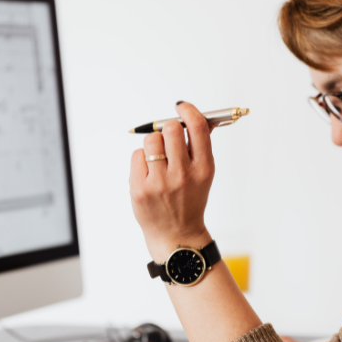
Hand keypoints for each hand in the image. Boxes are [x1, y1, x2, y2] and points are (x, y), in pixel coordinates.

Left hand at [129, 102, 215, 261]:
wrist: (176, 234)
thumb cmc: (190, 199)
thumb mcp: (204, 174)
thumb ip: (201, 146)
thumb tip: (198, 117)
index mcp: (204, 168)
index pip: (197, 127)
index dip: (188, 110)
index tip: (181, 107)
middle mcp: (183, 174)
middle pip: (171, 129)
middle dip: (168, 128)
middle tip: (169, 137)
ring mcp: (160, 182)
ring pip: (151, 140)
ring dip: (154, 144)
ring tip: (158, 160)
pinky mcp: (140, 188)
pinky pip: (137, 155)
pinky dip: (142, 160)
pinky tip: (149, 174)